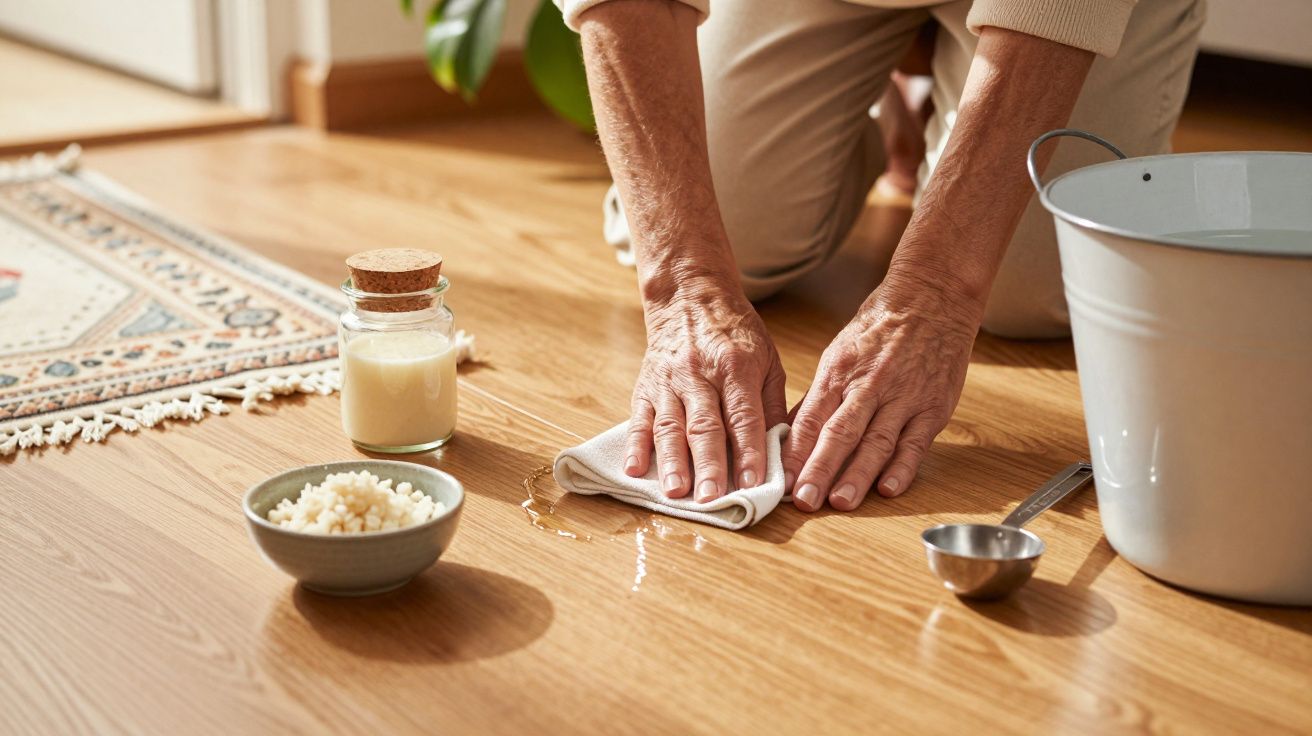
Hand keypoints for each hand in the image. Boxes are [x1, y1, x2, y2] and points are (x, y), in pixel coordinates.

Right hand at [625, 280, 786, 502]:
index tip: (753, 484)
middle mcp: (699, 374)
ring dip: (672, 463)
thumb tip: (782, 449)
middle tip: (712, 498)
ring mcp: (669, 382)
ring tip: (675, 493)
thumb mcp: (767, 359)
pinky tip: (633, 470)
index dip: (748, 451)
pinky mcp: (645, 387)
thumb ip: (774, 404)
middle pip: (704, 425)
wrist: (689, 297)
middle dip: (708, 465)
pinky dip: (635, 446)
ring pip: (670, 426)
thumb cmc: (735, 333)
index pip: (743, 416)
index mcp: (736, 366)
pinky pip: (639, 419)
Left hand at [784, 272, 981, 511]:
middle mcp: (870, 385)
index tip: (782, 480)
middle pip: (841, 432)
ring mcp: (904, 397)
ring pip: (877, 441)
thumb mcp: (838, 354)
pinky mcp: (933, 407)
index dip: (796, 451)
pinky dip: (903, 467)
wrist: (932, 300)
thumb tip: (788, 436)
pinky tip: (888, 488)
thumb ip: (817, 399)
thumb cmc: (879, 329)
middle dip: (821, 468)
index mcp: (840, 372)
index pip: (812, 418)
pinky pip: (916, 442)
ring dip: (858, 475)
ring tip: (841, 502)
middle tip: (805, 499)